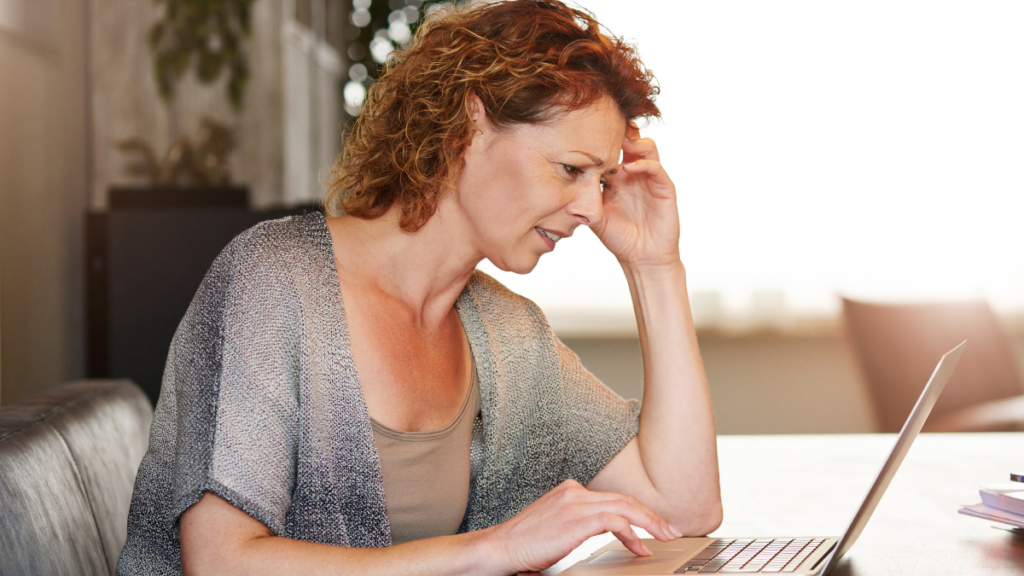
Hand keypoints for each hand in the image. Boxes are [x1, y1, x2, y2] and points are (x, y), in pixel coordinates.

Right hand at [484, 479, 680, 573]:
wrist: (499, 548)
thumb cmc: (525, 543)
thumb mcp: (557, 527)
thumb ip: (581, 523)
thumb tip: (612, 533)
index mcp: (571, 490)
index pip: (614, 498)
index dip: (638, 511)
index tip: (655, 525)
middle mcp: (575, 491)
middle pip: (624, 499)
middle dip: (652, 516)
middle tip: (671, 530)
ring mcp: (575, 503)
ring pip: (625, 507)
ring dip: (650, 523)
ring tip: (664, 536)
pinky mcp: (575, 519)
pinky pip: (614, 521)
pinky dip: (631, 534)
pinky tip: (639, 548)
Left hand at [591, 124, 680, 268]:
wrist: (642, 258)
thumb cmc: (620, 238)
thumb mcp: (595, 216)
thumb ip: (584, 200)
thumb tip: (562, 186)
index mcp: (616, 178)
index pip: (610, 151)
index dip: (600, 141)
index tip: (584, 133)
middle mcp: (634, 174)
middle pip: (630, 141)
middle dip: (618, 132)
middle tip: (603, 126)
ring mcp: (650, 179)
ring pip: (646, 147)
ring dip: (634, 141)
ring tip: (619, 142)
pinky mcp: (664, 188)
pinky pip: (656, 168)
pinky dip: (644, 164)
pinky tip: (629, 168)